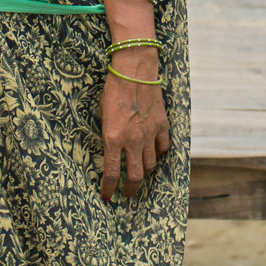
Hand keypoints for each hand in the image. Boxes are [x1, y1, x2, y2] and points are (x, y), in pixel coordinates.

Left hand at [99, 48, 170, 200]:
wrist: (134, 70)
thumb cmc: (113, 89)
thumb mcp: (102, 115)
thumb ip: (108, 134)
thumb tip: (111, 149)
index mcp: (113, 138)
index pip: (112, 173)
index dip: (109, 187)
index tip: (107, 194)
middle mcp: (132, 140)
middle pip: (135, 176)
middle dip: (130, 188)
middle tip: (127, 192)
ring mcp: (149, 134)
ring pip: (151, 165)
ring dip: (144, 173)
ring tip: (139, 173)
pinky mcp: (162, 125)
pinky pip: (163, 147)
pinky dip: (158, 153)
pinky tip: (153, 153)